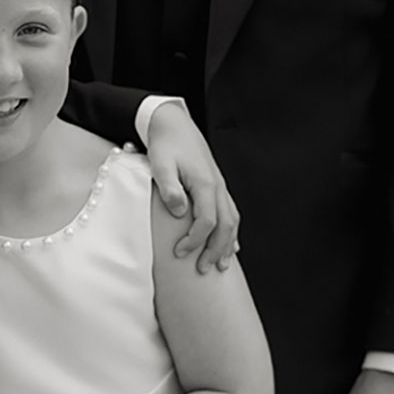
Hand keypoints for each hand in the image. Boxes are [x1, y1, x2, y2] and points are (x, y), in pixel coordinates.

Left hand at [143, 102, 238, 272]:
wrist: (173, 123)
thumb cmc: (164, 144)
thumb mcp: (160, 164)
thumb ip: (169, 188)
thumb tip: (180, 212)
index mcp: (205, 183)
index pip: (207, 221)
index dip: (195, 240)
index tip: (179, 253)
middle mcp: (217, 186)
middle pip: (225, 225)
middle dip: (215, 250)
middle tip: (203, 270)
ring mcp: (219, 186)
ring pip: (232, 220)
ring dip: (227, 244)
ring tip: (221, 264)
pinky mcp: (217, 185)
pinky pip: (231, 212)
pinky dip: (231, 231)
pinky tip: (230, 244)